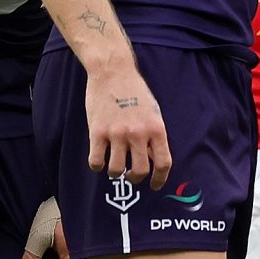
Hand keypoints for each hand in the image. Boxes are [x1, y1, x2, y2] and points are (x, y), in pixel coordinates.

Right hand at [85, 66, 168, 186]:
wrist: (113, 73)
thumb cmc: (135, 93)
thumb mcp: (153, 113)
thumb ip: (154, 136)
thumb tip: (152, 161)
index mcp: (156, 129)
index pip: (163, 163)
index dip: (160, 179)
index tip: (155, 185)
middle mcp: (138, 134)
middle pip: (139, 171)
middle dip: (135, 178)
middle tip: (131, 176)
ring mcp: (117, 133)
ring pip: (116, 169)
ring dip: (115, 173)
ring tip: (114, 168)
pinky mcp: (97, 131)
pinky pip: (96, 160)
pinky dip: (97, 166)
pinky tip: (99, 160)